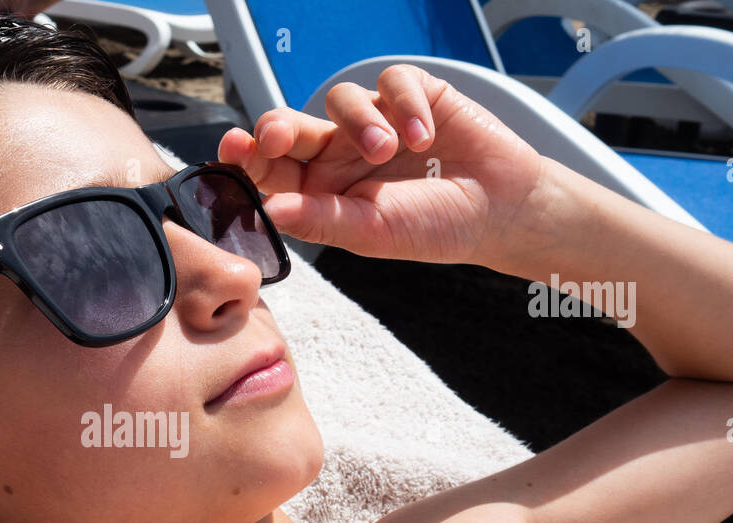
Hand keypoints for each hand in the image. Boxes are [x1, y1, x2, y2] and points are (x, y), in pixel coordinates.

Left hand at [220, 65, 554, 270]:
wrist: (501, 211)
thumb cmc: (433, 228)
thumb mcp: (371, 231)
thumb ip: (319, 218)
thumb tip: (267, 210)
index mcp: (320, 189)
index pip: (272, 170)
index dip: (248, 159)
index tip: (231, 151)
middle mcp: (339, 152)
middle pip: (292, 126)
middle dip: (278, 127)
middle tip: (277, 137)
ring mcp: (374, 121)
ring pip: (341, 98)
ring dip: (362, 122)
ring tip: (389, 150)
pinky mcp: (412, 95)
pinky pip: (392, 81)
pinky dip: (406, 105)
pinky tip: (426, 136)